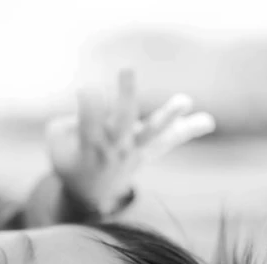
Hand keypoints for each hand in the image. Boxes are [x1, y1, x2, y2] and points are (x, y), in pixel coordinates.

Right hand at [45, 69, 214, 213]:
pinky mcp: (148, 151)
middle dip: (125, 94)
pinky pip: (169, 140)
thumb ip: (68, 121)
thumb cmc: (69, 157)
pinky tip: (209, 121)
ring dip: (168, 116)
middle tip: (127, 67)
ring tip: (185, 100)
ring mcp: (134, 150)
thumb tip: (89, 104)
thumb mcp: (57, 141)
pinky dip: (188, 130)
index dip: (87, 106)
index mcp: (89, 146)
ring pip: (151, 133)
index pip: (88, 123)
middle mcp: (114, 148)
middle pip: (121, 120)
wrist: (90, 193)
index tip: (86, 88)